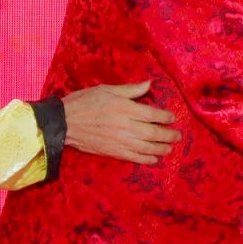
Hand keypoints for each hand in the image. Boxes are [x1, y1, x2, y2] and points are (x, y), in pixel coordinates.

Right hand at [62, 81, 180, 165]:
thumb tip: (149, 84)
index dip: (166, 117)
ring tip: (170, 148)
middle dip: (168, 135)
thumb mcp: (107, 90)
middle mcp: (126, 126)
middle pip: (153, 133)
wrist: (64, 122)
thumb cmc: (84, 102)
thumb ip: (130, 90)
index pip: (153, 115)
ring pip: (147, 147)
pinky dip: (146, 159)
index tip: (173, 118)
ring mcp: (120, 141)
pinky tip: (154, 159)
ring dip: (161, 148)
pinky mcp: (112, 152)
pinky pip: (134, 157)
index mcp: (125, 109)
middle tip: (178, 136)